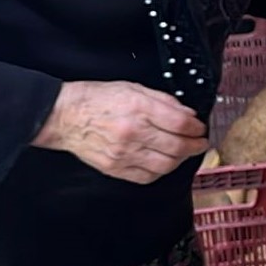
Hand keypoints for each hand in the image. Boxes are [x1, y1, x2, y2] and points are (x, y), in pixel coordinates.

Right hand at [33, 80, 208, 183]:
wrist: (65, 116)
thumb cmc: (98, 99)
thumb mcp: (134, 88)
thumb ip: (164, 101)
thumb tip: (188, 114)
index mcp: (139, 109)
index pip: (180, 124)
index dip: (197, 128)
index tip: (200, 128)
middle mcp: (133, 133)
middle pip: (177, 147)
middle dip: (195, 146)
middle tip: (200, 143)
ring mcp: (124, 154)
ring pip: (165, 165)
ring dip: (180, 160)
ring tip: (184, 153)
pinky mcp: (115, 168)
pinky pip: (146, 177)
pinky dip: (160, 172)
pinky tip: (163, 163)